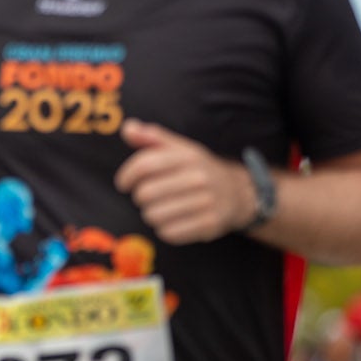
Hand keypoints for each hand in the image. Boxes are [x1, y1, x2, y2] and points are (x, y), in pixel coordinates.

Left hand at [113, 119, 255, 243]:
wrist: (237, 192)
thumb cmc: (197, 170)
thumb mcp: (179, 148)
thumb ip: (152, 137)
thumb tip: (127, 128)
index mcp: (189, 156)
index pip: (145, 165)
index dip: (127, 176)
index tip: (124, 183)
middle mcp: (199, 178)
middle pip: (146, 193)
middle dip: (140, 197)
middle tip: (147, 197)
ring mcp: (207, 202)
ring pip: (154, 215)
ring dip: (151, 214)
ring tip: (161, 208)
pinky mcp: (209, 224)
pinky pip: (169, 233)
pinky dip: (165, 229)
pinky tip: (172, 221)